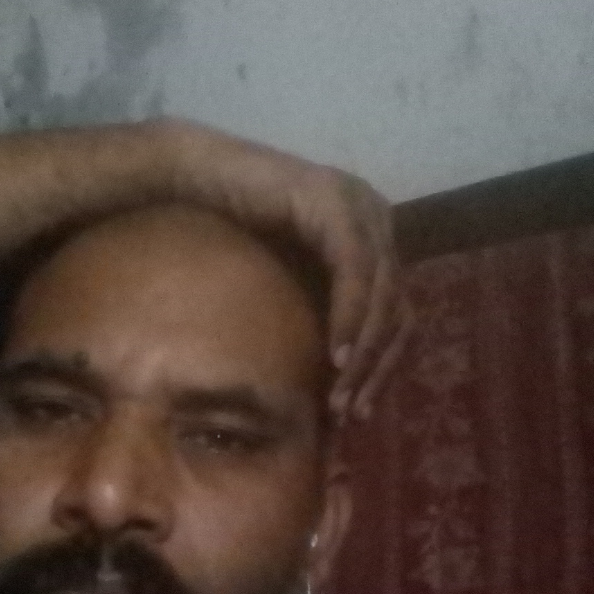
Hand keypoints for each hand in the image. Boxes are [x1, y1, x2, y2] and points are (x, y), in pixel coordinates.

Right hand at [171, 121, 414, 421]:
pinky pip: (355, 271)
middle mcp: (376, 221)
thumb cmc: (228, 233)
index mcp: (371, 241)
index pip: (397, 315)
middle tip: (349, 413)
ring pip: (384, 295)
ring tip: (339, 395)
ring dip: (365, 352)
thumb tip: (331, 382)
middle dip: (376, 369)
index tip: (356, 412)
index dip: (382, 368)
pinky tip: (337, 354)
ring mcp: (359, 208)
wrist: (194, 180)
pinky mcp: (335, 203)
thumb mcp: (286, 286)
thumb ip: (315, 316)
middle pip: (399, 310)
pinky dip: (350, 316)